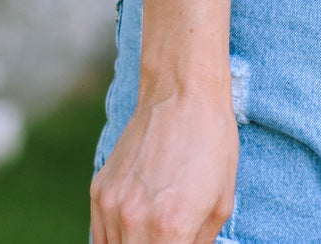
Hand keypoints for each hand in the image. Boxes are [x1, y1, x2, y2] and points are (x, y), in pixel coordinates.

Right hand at [90, 88, 238, 243]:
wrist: (183, 92)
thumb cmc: (212, 142)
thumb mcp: (221, 203)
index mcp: (171, 228)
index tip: (180, 243)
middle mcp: (135, 220)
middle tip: (169, 237)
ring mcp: (111, 206)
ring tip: (154, 232)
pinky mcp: (98, 191)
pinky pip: (100, 235)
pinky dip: (116, 238)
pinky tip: (136, 226)